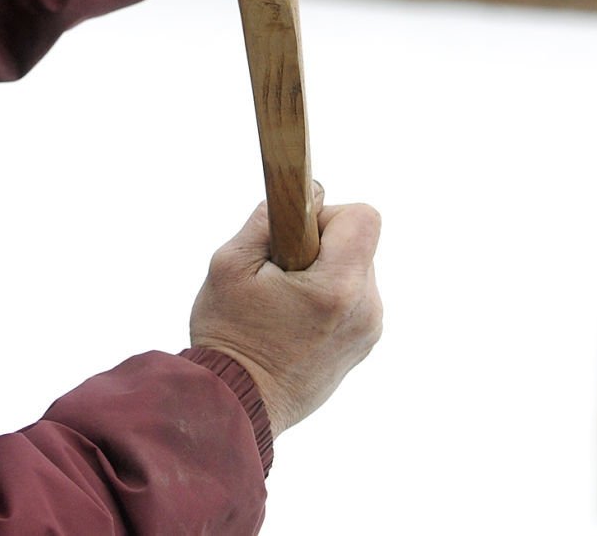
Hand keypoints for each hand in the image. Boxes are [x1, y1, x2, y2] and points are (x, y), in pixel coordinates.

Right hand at [188, 191, 383, 436]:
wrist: (237, 404)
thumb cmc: (228, 334)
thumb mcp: (230, 264)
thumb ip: (266, 221)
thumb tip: (299, 192)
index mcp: (337, 287)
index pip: (363, 217)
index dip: (327, 212)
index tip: (292, 234)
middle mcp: (365, 309)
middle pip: (357, 243)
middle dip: (319, 244)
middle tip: (277, 272)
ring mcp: (368, 331)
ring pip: (355, 270)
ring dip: (323, 272)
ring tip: (282, 302)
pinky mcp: (362, 346)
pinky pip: (353, 299)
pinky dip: (327, 297)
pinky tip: (292, 320)